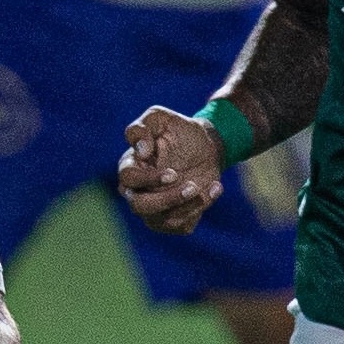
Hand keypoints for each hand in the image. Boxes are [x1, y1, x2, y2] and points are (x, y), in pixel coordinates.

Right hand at [117, 108, 224, 235]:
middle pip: (140, 207)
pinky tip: (215, 188)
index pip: (128, 180)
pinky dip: (201, 209)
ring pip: (161, 221)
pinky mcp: (174, 218)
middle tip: (193, 187)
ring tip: (213, 185)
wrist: (206, 146)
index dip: (148, 180)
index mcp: (130, 167)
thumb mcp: (158, 118)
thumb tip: (140, 152)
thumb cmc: (179, 131)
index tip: (173, 173)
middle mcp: (137, 192)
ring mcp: (155, 208)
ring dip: (188, 207)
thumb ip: (141, 128)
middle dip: (168, 199)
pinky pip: (182, 226)